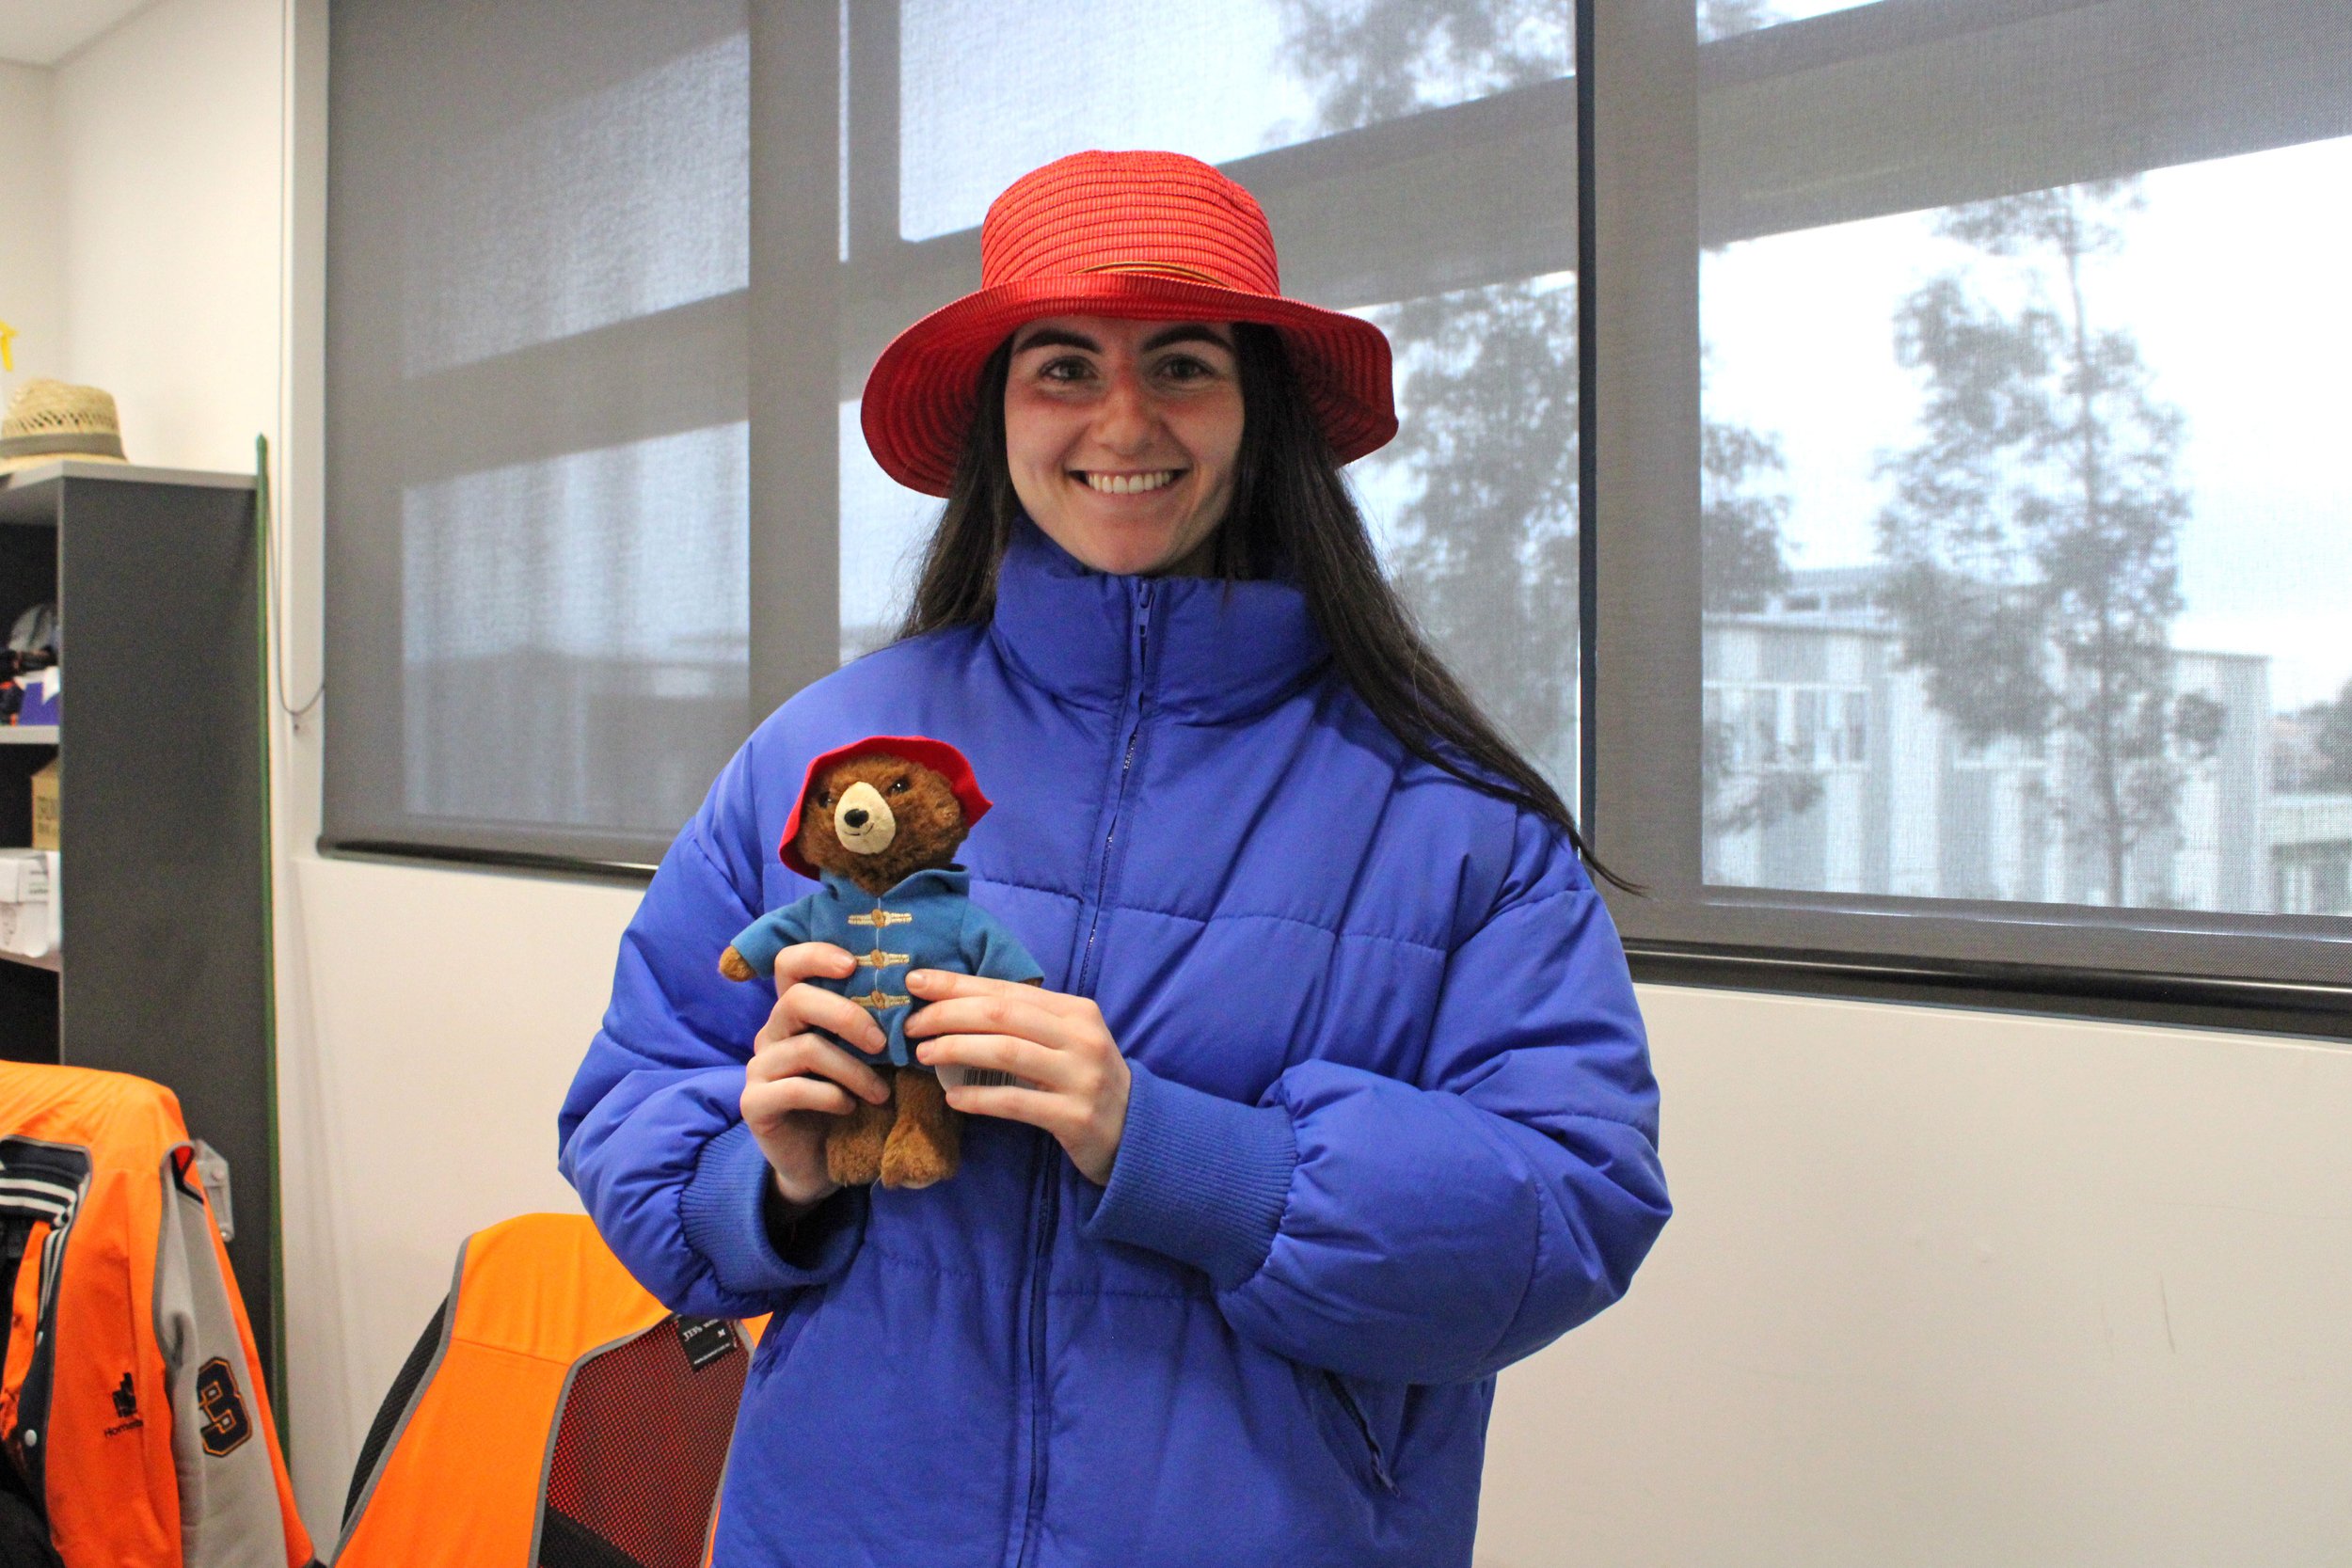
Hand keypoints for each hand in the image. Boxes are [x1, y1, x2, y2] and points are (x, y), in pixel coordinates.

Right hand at [740, 943, 892, 1209]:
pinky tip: (848, 1108)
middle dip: (847, 1016)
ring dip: (853, 1070)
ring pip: (805, 1048)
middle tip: (881, 1043)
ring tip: (880, 1093)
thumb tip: (919, 997)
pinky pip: (794, 1088)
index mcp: (796, 1014)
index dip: (816, 955)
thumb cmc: (849, 1101)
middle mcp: (772, 1033)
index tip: (853, 964)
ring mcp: (759, 1068)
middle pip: (797, 1000)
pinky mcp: (754, 1103)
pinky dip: (830, 1096)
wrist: (818, 1162)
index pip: (789, 965)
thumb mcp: (865, 1059)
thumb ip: (874, 1028)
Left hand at [906, 971, 1130, 1184]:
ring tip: (924, 1055)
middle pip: (1002, 1014)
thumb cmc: (1086, 1080)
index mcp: (1076, 1010)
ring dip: (956, 1049)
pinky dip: (979, 1098)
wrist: (1135, 1132)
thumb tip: (955, 1007)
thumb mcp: (1066, 1041)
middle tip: (911, 1025)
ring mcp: (1080, 1076)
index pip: (1007, 989)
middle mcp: (1081, 1037)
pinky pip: (1016, 1102)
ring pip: (1006, 1052)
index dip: (957, 984)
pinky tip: (954, 1097)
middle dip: (948, 1015)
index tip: (916, 983)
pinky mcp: (1074, 1116)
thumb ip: (1026, 1023)